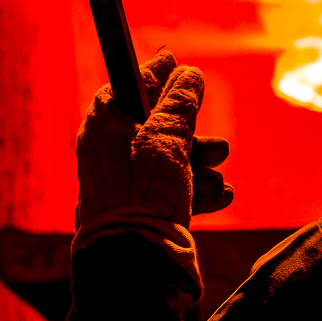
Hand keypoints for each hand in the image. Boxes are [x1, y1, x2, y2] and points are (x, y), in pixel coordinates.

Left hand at [72, 50, 231, 287]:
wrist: (137, 257)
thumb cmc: (144, 190)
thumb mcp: (167, 134)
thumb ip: (181, 99)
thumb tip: (186, 72)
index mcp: (104, 123)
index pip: (130, 83)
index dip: (158, 74)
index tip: (179, 63)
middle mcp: (110, 148)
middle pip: (159, 123)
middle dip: (194, 133)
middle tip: (214, 146)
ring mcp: (125, 179)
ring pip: (173, 156)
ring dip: (202, 165)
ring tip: (215, 179)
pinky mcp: (141, 206)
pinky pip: (174, 187)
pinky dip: (197, 189)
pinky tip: (217, 196)